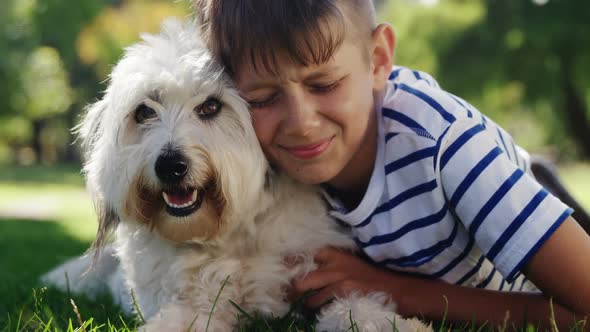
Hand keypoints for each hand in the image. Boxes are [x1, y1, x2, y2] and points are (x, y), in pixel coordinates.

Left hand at [289, 247, 408, 311]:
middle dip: (292, 290)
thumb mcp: (350, 263)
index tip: (279, 269)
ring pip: (310, 298)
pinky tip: (319, 314)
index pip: (306, 255)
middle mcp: (334, 267)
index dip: (290, 262)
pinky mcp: (344, 297)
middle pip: (301, 279)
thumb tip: (306, 269)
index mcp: (335, 255)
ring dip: (305, 305)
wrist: (396, 288)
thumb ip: (331, 264)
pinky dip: (319, 313)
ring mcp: (339, 283)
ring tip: (303, 309)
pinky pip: (324, 308)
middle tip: (287, 296)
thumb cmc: (371, 276)